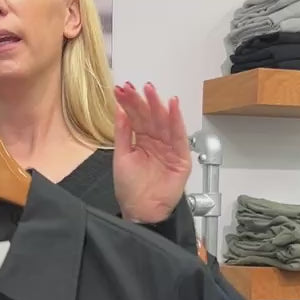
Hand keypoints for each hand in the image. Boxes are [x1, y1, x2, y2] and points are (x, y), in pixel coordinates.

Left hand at [113, 83, 191, 224]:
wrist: (142, 212)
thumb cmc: (131, 190)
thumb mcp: (121, 157)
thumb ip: (122, 133)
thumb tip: (119, 111)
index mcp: (141, 141)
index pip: (136, 117)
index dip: (130, 103)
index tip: (121, 90)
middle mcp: (156, 142)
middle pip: (150, 117)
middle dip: (143, 101)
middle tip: (136, 86)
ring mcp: (169, 148)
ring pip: (164, 123)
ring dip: (158, 105)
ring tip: (151, 90)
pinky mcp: (180, 158)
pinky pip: (179, 136)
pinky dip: (176, 121)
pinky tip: (172, 106)